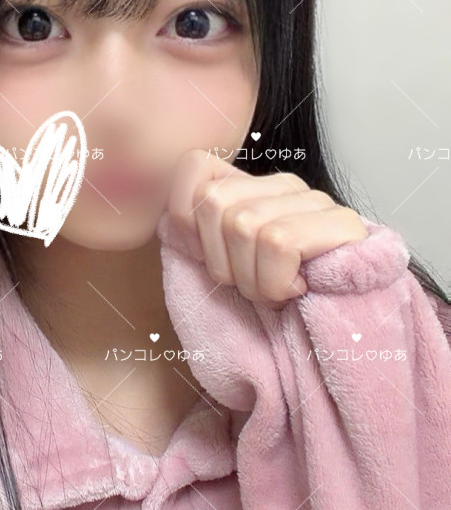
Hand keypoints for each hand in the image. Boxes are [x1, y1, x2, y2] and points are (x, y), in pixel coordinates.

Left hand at [166, 149, 368, 308]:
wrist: (332, 345)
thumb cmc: (272, 312)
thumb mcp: (220, 272)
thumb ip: (195, 238)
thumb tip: (167, 219)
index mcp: (249, 190)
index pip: (194, 165)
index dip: (185, 218)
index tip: (206, 258)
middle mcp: (280, 185)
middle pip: (212, 201)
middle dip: (220, 261)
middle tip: (250, 283)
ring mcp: (313, 200)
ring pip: (243, 224)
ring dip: (252, 279)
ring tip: (276, 290)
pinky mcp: (341, 223)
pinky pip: (277, 242)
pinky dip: (276, 281)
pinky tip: (296, 289)